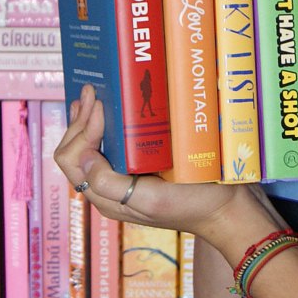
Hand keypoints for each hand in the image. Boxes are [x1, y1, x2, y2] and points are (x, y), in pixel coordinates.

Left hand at [54, 84, 241, 238]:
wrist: (224, 208)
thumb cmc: (192, 205)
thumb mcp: (150, 200)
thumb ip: (111, 184)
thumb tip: (82, 157)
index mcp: (106, 197)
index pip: (73, 159)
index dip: (83, 130)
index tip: (102, 106)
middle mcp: (108, 187)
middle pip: (75, 151)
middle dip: (80, 119)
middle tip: (90, 90)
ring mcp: (123, 176)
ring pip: (89, 146)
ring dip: (87, 119)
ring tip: (91, 94)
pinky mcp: (141, 167)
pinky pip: (111, 145)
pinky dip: (105, 124)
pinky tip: (111, 108)